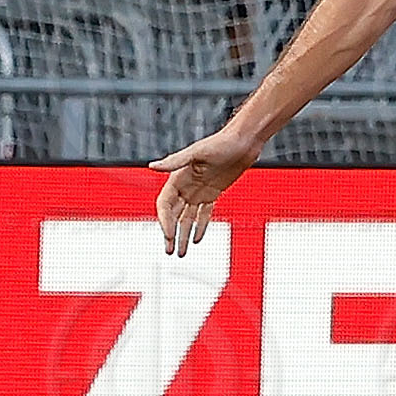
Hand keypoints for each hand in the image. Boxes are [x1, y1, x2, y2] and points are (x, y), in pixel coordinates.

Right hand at [149, 128, 258, 255]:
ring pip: (187, 218)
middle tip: (169, 251)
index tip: (169, 235)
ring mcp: (199, 191)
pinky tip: (197, 240)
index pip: (164, 205)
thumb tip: (152, 167)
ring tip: (180, 253)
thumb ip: (175, 162)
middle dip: (170, 234)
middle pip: (173, 215)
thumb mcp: (197, 152)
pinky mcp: (213, 193)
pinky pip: (204, 214)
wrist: (243, 142)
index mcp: (177, 178)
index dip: (164, 221)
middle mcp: (185, 187)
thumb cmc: (221, 143)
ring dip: (183, 235)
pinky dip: (200, 227)